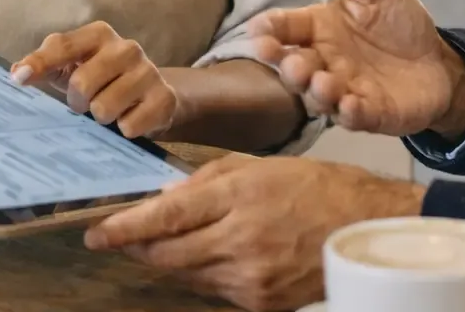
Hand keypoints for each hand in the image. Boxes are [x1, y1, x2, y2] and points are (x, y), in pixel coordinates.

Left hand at [11, 21, 178, 139]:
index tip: (19, 79)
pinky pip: (128, 126)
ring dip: (100, 118)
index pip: (63, 46)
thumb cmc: (102, 78)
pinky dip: (123, 130)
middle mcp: (126, 48)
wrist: (152, 94)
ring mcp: (148, 72)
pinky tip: (129, 119)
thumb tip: (16, 72)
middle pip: (82, 83)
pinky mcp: (164, 99)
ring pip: (104, 108)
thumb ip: (45, 65)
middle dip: (77, 102)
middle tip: (85, 103)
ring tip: (108, 111)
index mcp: (99, 34)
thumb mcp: (73, 66)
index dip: (39, 63)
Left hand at [86, 156, 425, 311]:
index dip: (126, 228)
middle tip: (118, 239)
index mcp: (239, 197)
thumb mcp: (259, 167)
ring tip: (166, 243)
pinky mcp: (262, 302)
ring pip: (188, 275)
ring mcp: (251, 278)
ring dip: (170, 260)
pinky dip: (203, 274)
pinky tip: (210, 257)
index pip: (166, 218)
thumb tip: (165, 200)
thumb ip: (207, 181)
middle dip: (138, 247)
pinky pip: (215, 290)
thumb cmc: (317, 186)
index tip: (96, 233)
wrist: (368, 227)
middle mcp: (241, 241)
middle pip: (168, 254)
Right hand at [249, 0, 464, 138]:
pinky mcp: (369, 114)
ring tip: (323, 82)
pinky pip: (353, 118)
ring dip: (317, 92)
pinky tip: (350, 106)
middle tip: (293, 63)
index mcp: (319, 28)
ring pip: (318, 97)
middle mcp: (324, 61)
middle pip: (294, 67)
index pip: (284, 28)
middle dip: (289, 67)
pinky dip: (349, 113)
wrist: (437, 62)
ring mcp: (344, 90)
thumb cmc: (400, 25)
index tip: (257, 31)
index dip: (268, 30)